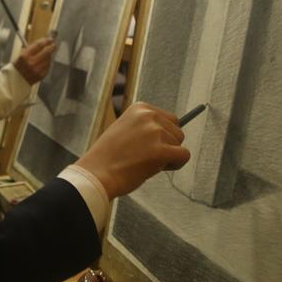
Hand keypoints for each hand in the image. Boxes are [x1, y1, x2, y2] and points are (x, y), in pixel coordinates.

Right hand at [13, 37, 55, 83]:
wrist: (16, 80)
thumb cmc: (19, 66)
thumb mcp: (22, 55)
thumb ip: (32, 48)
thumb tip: (44, 42)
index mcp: (25, 56)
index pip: (38, 45)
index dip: (45, 41)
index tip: (49, 39)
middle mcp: (31, 63)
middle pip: (46, 52)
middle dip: (51, 47)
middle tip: (53, 45)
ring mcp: (37, 70)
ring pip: (48, 59)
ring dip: (49, 56)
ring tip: (46, 55)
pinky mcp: (41, 75)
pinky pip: (48, 67)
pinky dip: (47, 63)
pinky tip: (43, 63)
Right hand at [75, 102, 189, 199]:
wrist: (97, 174)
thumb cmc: (109, 157)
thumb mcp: (125, 129)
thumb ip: (145, 127)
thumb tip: (171, 133)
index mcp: (140, 108)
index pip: (169, 119)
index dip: (161, 136)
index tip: (145, 146)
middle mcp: (149, 116)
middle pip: (177, 131)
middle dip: (167, 145)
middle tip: (145, 156)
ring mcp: (155, 132)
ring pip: (179, 144)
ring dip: (167, 156)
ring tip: (144, 162)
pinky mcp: (160, 151)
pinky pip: (184, 156)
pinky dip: (175, 164)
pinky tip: (156, 168)